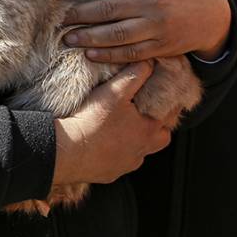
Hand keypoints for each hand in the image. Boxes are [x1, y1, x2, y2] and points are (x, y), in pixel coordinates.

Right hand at [52, 61, 171, 184]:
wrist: (66, 151)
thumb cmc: (93, 121)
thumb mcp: (116, 90)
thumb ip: (136, 74)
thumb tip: (150, 62)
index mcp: (148, 131)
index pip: (170, 117)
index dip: (167, 104)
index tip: (163, 96)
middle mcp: (141, 152)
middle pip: (159, 139)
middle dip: (154, 127)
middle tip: (142, 114)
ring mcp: (124, 165)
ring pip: (137, 152)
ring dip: (132, 140)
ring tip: (119, 126)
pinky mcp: (108, 174)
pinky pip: (117, 163)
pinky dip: (113, 152)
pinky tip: (103, 141)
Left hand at [61, 0, 230, 61]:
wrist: (212, 12)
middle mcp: (149, 1)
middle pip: (107, 8)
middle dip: (80, 14)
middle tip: (60, 19)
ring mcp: (155, 25)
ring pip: (115, 34)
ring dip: (89, 37)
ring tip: (69, 39)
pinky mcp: (160, 46)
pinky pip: (130, 52)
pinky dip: (109, 55)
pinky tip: (91, 54)